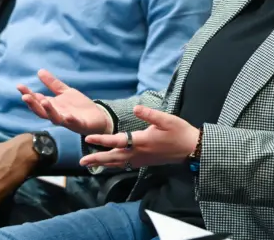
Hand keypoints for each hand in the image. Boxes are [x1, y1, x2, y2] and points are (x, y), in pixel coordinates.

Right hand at [18, 69, 110, 134]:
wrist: (97, 117)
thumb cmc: (78, 106)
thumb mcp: (65, 92)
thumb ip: (52, 84)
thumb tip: (39, 71)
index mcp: (52, 106)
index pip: (37, 100)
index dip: (27, 94)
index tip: (19, 86)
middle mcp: (56, 114)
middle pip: (41, 111)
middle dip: (33, 104)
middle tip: (24, 96)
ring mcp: (67, 120)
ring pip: (54, 118)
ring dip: (48, 111)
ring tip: (44, 101)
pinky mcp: (79, 124)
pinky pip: (73, 123)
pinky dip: (69, 120)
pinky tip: (67, 116)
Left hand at [80, 105, 199, 168]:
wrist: (191, 149)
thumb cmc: (180, 132)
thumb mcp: (167, 119)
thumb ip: (150, 114)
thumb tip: (135, 109)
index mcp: (141, 141)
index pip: (117, 141)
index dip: (101, 140)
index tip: (87, 139)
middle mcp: (139, 153)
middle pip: (113, 158)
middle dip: (97, 159)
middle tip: (81, 162)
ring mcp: (142, 159)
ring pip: (119, 164)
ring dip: (104, 164)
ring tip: (91, 165)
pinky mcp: (145, 162)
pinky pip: (126, 165)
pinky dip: (115, 166)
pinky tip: (110, 164)